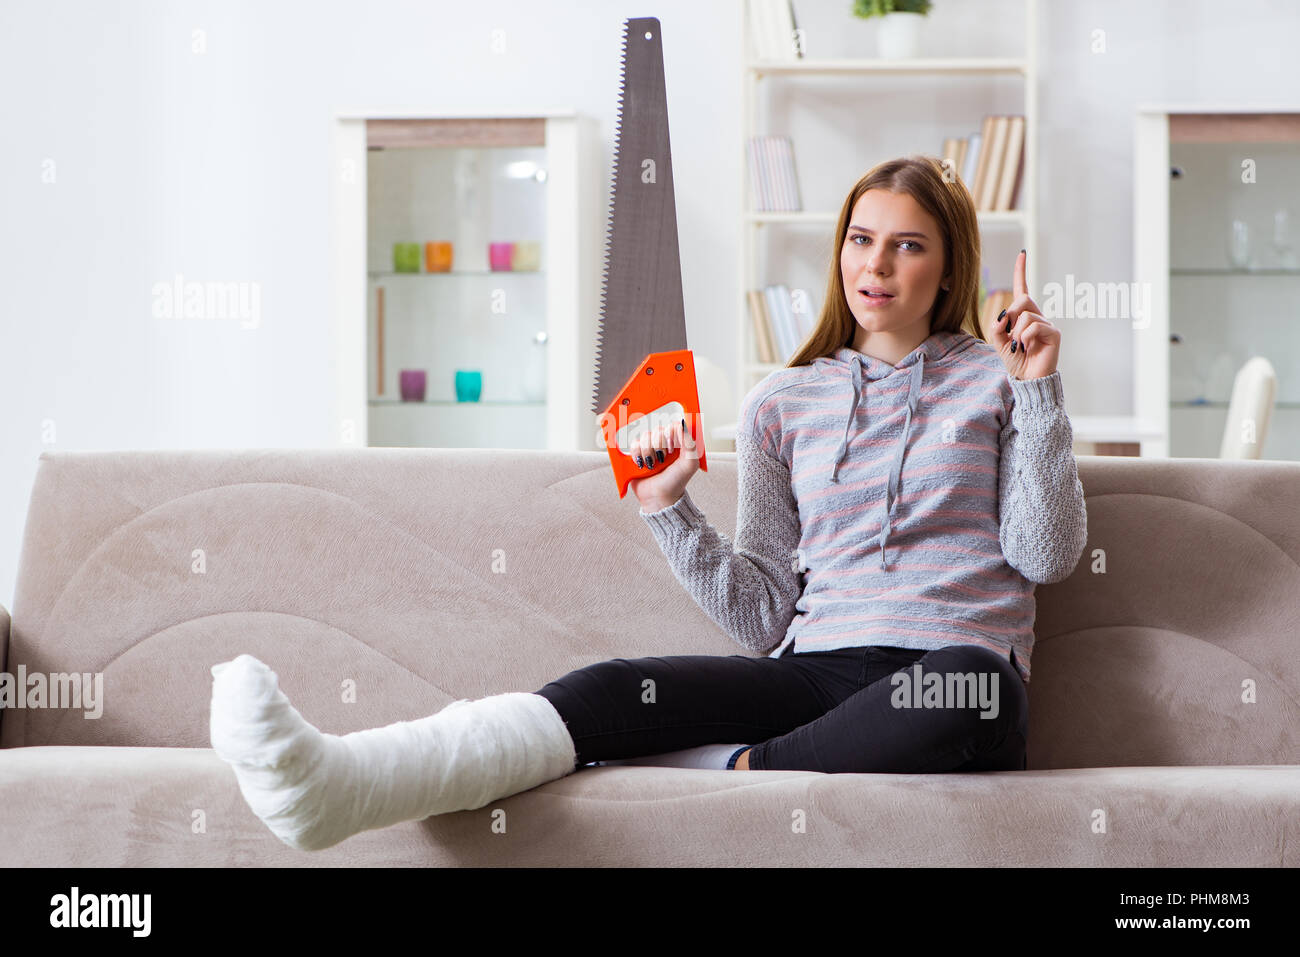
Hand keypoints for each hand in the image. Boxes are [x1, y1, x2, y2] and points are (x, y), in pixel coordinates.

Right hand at [628, 415, 701, 511]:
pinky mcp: (637, 455)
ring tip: (653, 464)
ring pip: (644, 436)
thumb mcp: (689, 464)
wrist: (659, 498)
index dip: (670, 433)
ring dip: (648, 451)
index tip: (673, 447)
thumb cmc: (676, 482)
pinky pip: (634, 444)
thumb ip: (690, 443)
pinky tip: (643, 464)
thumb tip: (682, 424)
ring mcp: (650, 449)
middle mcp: (664, 444)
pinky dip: (638, 454)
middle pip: (657, 430)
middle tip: (663, 459)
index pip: (672, 426)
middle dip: (659, 446)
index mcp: (678, 444)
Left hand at [985, 249, 1059, 380]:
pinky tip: (1026, 347)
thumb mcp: (999, 343)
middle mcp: (1037, 316)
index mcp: (1024, 316)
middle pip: (1023, 299)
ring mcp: (1047, 324)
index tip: (1022, 254)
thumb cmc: (1016, 361)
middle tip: (1009, 335)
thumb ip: (997, 327)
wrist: (1028, 379)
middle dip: (1010, 315)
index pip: (1023, 289)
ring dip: (1016, 333)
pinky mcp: (1054, 333)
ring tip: (1019, 346)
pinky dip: (1025, 338)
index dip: (1021, 272)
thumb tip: (1003, 315)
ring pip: (1026, 315)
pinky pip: (1034, 326)